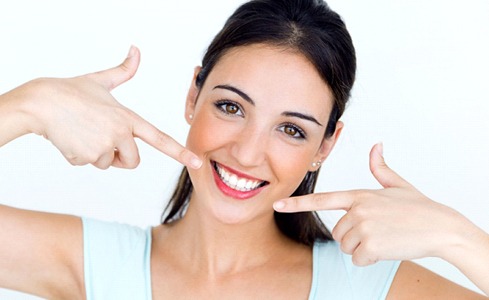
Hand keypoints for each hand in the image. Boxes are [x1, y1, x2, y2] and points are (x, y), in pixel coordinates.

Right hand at [23, 46, 201, 169]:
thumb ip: (123, 71)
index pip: (159, 138)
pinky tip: (72, 138)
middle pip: (133, 162)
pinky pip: (89, 164)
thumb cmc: (70, 91)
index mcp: (128, 117)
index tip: (197, 161)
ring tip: (83, 133)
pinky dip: (80, 156)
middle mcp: (120, 133)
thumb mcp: (101, 81)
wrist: (40, 103)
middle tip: (103, 139)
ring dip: (97, 154)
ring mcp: (103, 147)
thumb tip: (136, 49)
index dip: (179, 152)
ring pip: (108, 163)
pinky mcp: (86, 158)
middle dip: (121, 157)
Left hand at [274, 143, 467, 265]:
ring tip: (384, 237)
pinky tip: (387, 248)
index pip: (322, 199)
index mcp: (359, 194)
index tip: (277, 205)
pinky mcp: (371, 245)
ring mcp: (363, 227)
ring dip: (362, 247)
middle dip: (353, 236)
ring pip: (346, 246)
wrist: (441, 227)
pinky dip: (371, 258)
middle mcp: (357, 209)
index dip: (298, 203)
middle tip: (377, 230)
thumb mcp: (397, 184)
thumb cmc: (419, 207)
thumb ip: (380, 168)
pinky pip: (358, 259)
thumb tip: (376, 145)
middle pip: (337, 232)